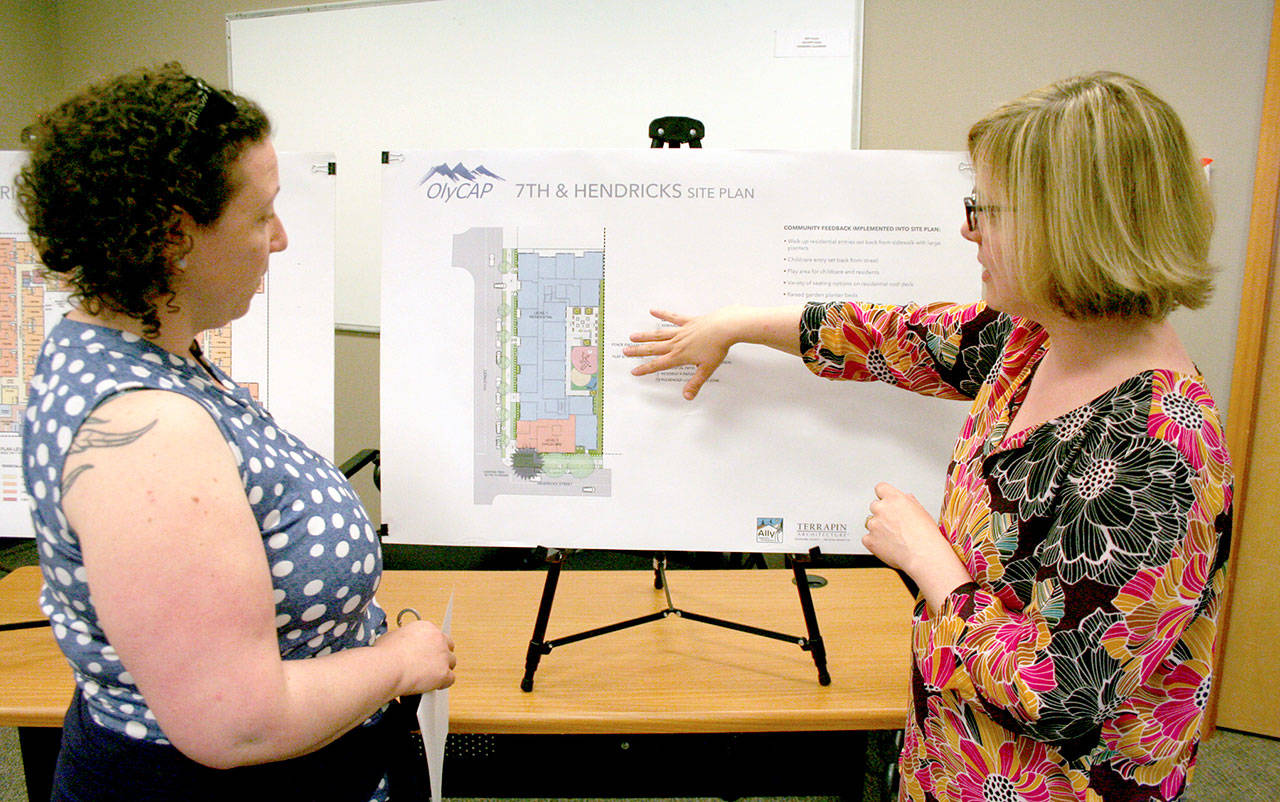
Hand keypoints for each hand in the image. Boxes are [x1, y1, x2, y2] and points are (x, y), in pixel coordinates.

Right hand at [376, 619, 455, 693]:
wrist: (388, 667)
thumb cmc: (385, 653)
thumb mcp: (392, 636)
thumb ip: (403, 638)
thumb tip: (400, 643)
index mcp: (426, 627)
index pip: (437, 635)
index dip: (431, 646)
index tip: (426, 653)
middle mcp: (438, 639)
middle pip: (448, 647)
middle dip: (441, 656)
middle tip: (430, 665)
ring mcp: (443, 656)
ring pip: (451, 662)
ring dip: (443, 669)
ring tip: (430, 677)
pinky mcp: (444, 673)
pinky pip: (450, 679)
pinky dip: (442, 684)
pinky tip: (432, 686)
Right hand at [623, 307, 742, 399]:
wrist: (725, 328)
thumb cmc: (717, 347)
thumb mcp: (706, 369)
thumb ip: (695, 383)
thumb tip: (688, 396)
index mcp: (680, 356)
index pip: (658, 364)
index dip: (645, 369)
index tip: (635, 371)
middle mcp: (677, 343)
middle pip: (653, 348)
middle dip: (638, 351)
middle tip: (626, 351)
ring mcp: (681, 331)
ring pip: (658, 334)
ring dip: (645, 335)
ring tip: (633, 336)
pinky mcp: (688, 321)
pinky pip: (672, 317)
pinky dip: (662, 314)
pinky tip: (653, 311)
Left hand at [864, 482, 972, 611]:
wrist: (923, 554)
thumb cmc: (926, 535)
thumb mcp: (922, 511)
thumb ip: (908, 502)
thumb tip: (904, 499)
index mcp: (895, 499)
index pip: (880, 488)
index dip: (884, 496)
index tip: (886, 501)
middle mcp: (882, 509)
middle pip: (875, 506)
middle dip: (882, 514)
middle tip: (894, 525)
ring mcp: (874, 524)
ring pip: (871, 523)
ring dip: (878, 529)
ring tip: (894, 538)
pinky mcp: (869, 540)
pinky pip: (867, 539)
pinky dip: (874, 543)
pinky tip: (888, 546)